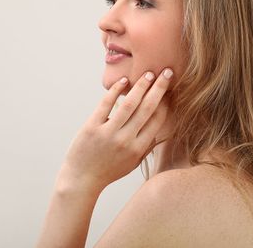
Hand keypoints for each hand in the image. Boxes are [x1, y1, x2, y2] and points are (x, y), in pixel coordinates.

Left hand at [57, 68, 173, 192]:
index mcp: (138, 149)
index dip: (166, 102)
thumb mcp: (132, 164)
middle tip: (167, 72)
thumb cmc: (108, 171)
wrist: (81, 180)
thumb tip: (163, 133)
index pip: (157, 120)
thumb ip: (147, 148)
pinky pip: (106, 104)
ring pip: (129, 104)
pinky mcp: (91, 127)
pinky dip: (116, 90)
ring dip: (141, 86)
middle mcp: (125, 140)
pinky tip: (124, 81)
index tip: (170, 89)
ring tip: (149, 73)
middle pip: (147, 108)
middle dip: (159, 88)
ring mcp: (108, 133)